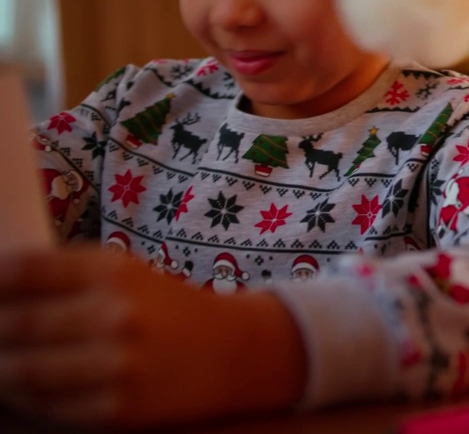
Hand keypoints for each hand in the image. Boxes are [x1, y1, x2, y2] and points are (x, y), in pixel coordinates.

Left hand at [0, 245, 305, 426]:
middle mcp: (114, 314)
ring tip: (3, 363)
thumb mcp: (121, 272)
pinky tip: (27, 388)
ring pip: (20, 372)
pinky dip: (25, 398)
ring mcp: (115, 366)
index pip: (20, 269)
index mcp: (111, 270)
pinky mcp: (116, 409)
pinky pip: (44, 406)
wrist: (234, 352)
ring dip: (1, 369)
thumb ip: (58, 276)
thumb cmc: (165, 307)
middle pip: (13, 323)